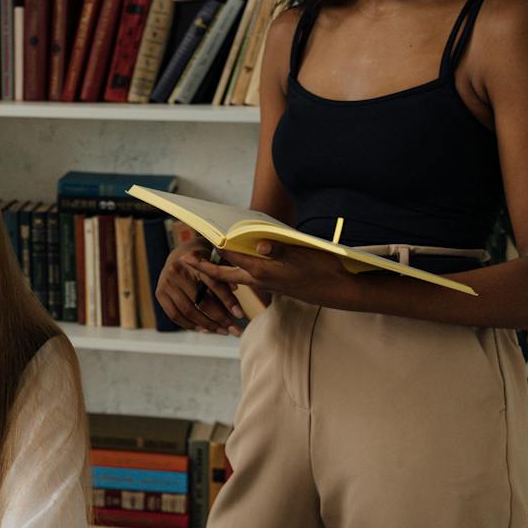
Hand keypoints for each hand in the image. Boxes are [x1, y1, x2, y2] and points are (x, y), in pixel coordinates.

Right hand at [155, 236, 241, 334]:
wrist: (180, 255)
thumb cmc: (204, 261)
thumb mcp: (216, 262)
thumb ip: (225, 275)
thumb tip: (235, 289)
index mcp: (195, 260)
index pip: (214, 284)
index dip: (228, 301)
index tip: (240, 315)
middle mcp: (177, 271)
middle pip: (200, 301)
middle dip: (219, 319)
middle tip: (233, 329)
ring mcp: (166, 282)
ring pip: (188, 311)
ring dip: (206, 325)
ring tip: (221, 331)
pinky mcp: (159, 293)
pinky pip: (174, 315)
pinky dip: (189, 325)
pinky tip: (202, 329)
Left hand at [183, 240, 358, 310]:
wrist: (341, 291)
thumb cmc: (324, 269)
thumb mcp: (302, 254)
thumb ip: (279, 249)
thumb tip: (259, 245)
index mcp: (263, 271)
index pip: (230, 256)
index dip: (212, 244)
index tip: (196, 236)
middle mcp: (261, 280)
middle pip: (224, 273)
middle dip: (204, 267)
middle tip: (186, 260)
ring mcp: (268, 285)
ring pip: (237, 277)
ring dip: (222, 269)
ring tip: (208, 260)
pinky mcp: (277, 286)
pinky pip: (251, 280)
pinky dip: (240, 272)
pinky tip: (241, 264)